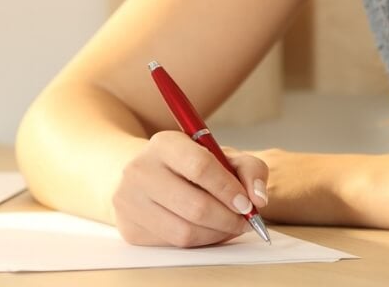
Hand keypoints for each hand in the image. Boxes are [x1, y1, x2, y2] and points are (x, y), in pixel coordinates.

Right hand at [111, 130, 268, 247]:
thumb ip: (249, 169)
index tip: (247, 204)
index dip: (229, 189)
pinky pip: (174, 245)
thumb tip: (259, 198)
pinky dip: (200, 242)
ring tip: (230, 226)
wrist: (145, 175)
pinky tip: (209, 230)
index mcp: (165, 143)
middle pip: (194, 206)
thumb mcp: (221, 155)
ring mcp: (130, 201)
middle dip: (228, 219)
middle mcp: (140, 170)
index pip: (200, 167)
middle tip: (245, 222)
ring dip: (217, 234)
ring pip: (185, 232)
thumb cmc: (190, 164)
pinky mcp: (130, 228)